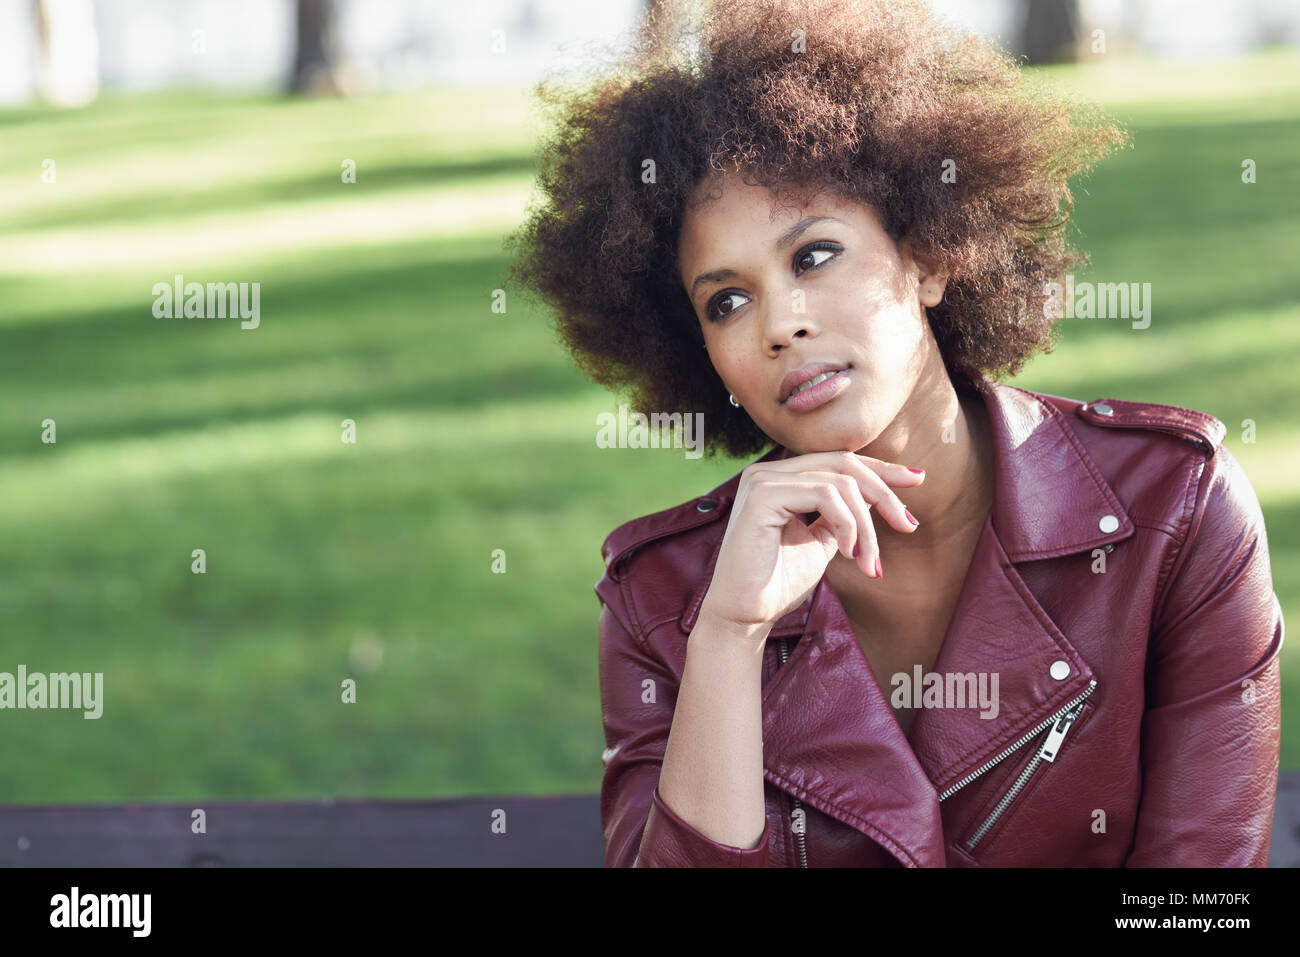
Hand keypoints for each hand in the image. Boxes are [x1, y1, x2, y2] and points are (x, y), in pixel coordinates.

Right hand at [698, 451, 923, 629]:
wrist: (747, 615)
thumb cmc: (779, 582)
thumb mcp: (822, 540)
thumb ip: (844, 514)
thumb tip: (879, 493)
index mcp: (782, 479)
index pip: (839, 462)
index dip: (881, 469)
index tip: (918, 481)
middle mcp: (770, 472)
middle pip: (844, 464)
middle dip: (884, 493)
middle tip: (908, 526)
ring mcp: (763, 480)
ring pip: (840, 483)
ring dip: (866, 525)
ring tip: (869, 561)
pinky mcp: (762, 495)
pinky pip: (824, 494)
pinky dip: (847, 524)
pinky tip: (846, 552)